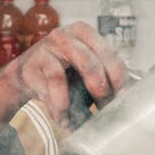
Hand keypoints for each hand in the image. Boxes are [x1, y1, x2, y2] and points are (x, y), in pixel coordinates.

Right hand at [4, 21, 129, 124]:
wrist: (29, 76)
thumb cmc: (66, 72)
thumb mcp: (89, 71)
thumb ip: (107, 80)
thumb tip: (125, 103)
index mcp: (86, 33)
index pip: (112, 58)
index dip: (119, 83)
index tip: (120, 100)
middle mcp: (66, 35)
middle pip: (89, 64)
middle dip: (99, 91)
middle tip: (102, 108)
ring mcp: (44, 49)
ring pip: (59, 78)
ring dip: (70, 106)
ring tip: (77, 121)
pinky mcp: (29, 66)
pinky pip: (44, 92)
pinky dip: (56, 109)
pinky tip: (62, 119)